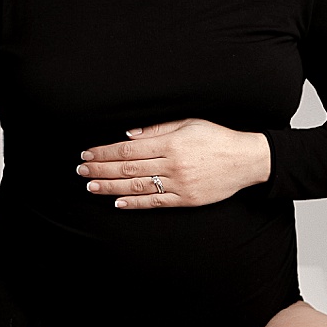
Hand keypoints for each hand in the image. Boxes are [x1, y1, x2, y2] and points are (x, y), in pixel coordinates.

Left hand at [75, 118, 271, 208]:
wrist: (246, 160)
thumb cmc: (217, 137)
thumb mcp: (189, 123)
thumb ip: (158, 128)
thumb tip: (129, 133)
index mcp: (171, 143)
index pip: (128, 148)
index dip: (105, 152)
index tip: (88, 153)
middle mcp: (172, 164)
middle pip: (128, 168)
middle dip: (101, 169)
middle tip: (81, 170)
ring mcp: (179, 184)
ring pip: (137, 186)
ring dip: (111, 187)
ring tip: (91, 186)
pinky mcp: (186, 199)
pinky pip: (156, 202)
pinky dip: (135, 203)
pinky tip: (118, 202)